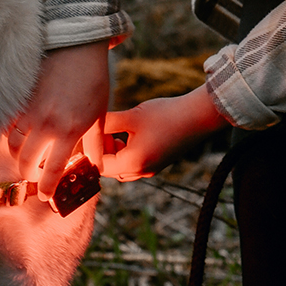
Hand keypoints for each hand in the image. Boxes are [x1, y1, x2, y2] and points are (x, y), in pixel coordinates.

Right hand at [8, 40, 110, 200]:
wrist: (77, 48)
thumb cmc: (93, 81)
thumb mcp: (99, 116)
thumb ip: (95, 144)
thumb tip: (96, 167)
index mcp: (69, 132)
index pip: (53, 171)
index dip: (47, 188)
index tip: (45, 197)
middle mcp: (46, 125)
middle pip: (26, 162)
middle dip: (28, 175)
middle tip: (34, 177)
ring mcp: (30, 112)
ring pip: (13, 145)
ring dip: (18, 157)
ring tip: (26, 159)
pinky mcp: (21, 100)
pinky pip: (9, 125)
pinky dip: (11, 136)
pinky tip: (18, 138)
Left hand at [101, 85, 230, 180]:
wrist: (199, 116)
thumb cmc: (165, 115)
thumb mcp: (131, 116)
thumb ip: (106, 122)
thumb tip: (86, 124)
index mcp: (132, 163)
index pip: (99, 165)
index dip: (90, 150)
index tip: (88, 132)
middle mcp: (142, 171)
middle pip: (109, 169)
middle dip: (101, 150)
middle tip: (99, 130)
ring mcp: (152, 168)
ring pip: (122, 167)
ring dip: (113, 151)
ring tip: (113, 130)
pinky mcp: (159, 162)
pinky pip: (134, 163)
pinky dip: (126, 151)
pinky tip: (128, 133)